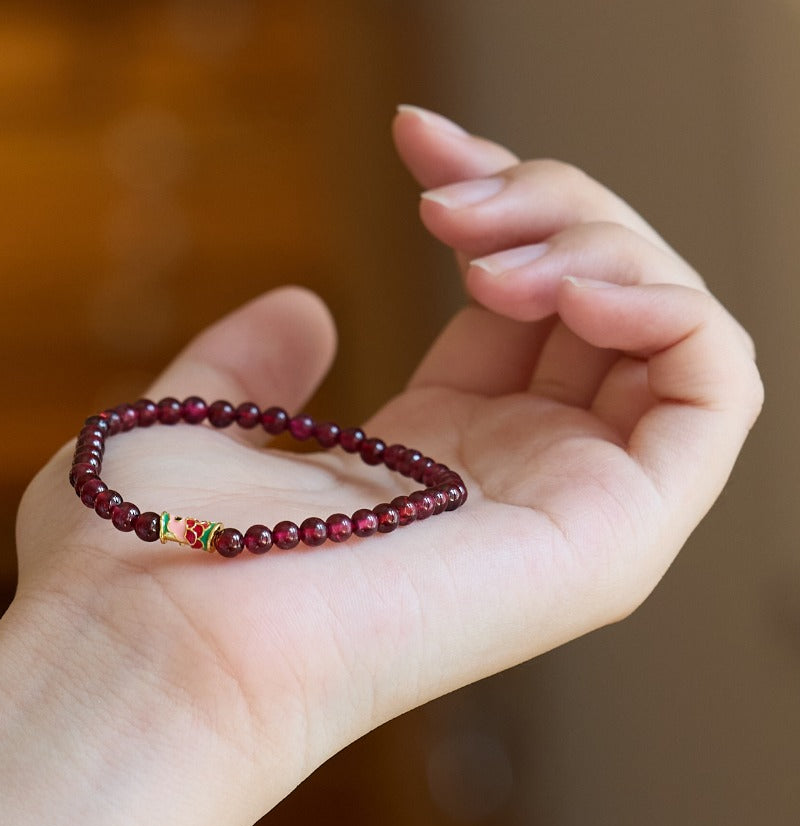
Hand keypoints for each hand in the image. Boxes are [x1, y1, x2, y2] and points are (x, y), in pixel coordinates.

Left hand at [14, 108, 761, 794]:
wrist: (158, 643)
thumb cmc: (150, 548)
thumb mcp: (200, 419)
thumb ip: (255, 364)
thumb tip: (307, 310)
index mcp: (427, 457)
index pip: (521, 304)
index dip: (493, 203)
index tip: (417, 144)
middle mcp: (507, 482)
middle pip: (600, 303)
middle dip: (546, 203)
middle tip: (445, 194)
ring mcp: (566, 513)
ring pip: (665, 332)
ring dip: (599, 243)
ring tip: (482, 242)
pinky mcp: (612, 540)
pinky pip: (713, 392)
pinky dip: (667, 309)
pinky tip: (563, 283)